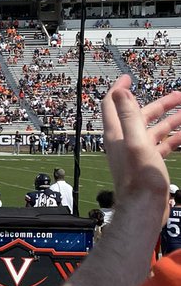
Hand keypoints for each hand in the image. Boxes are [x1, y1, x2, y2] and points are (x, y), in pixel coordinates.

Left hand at [102, 75, 180, 220]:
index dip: (119, 89)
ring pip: (153, 130)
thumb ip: (128, 116)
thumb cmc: (140, 178)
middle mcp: (124, 141)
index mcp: (117, 134)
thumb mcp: (136, 142)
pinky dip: (173, 138)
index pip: (112, 104)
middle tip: (179, 95)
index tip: (128, 77)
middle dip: (159, 104)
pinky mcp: (147, 164)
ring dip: (170, 120)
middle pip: (139, 115)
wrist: (145, 207)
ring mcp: (136, 153)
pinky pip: (161, 146)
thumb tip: (119, 91)